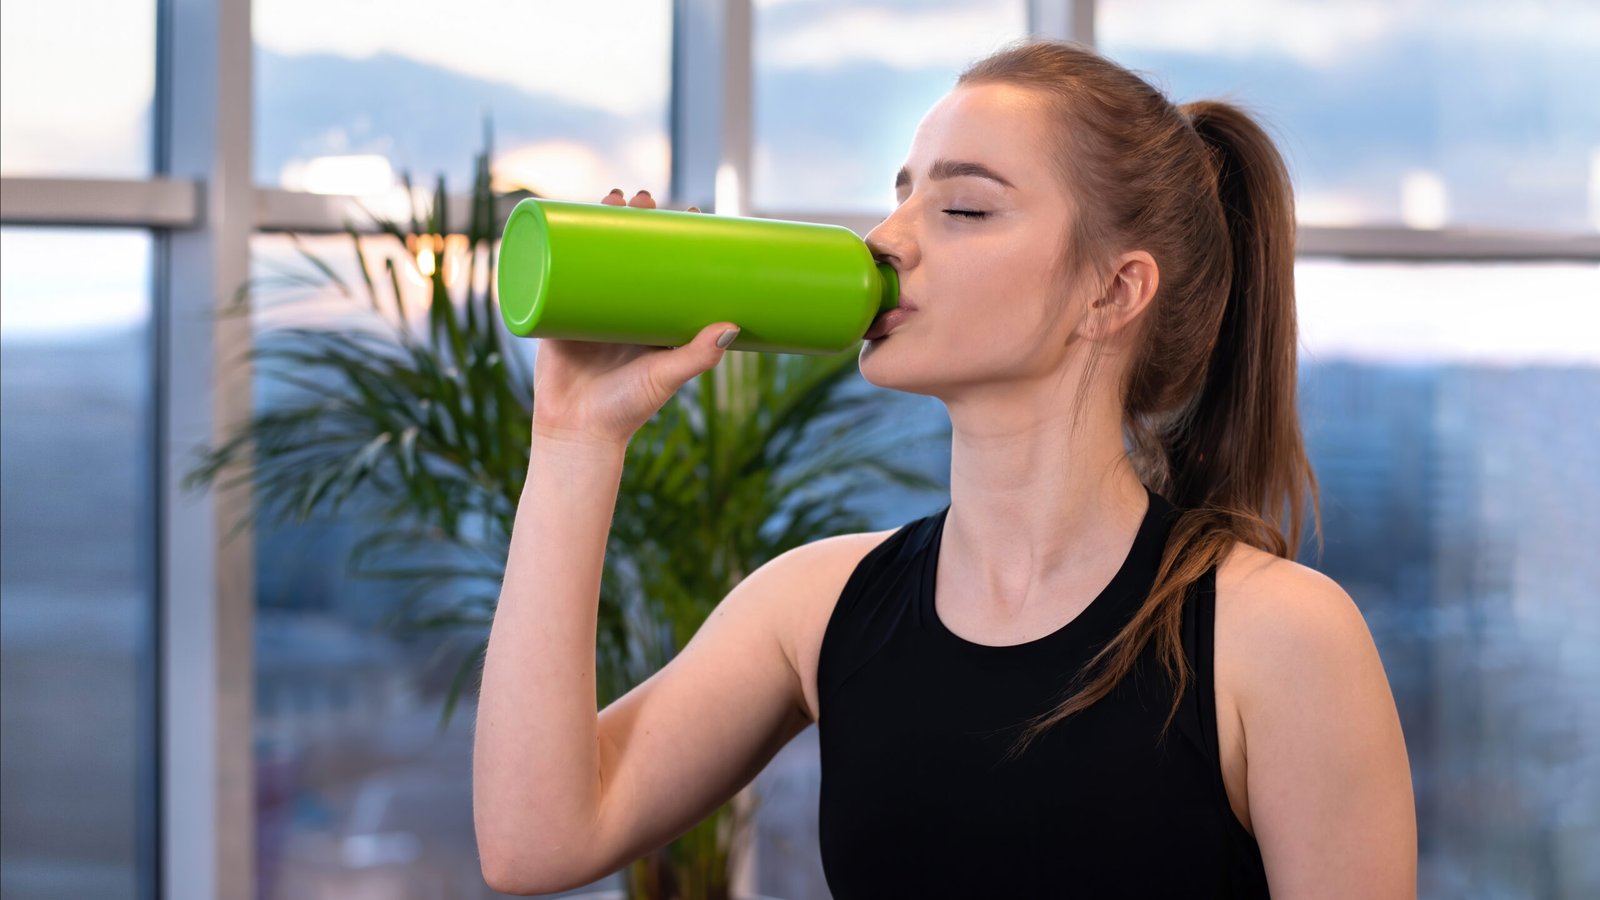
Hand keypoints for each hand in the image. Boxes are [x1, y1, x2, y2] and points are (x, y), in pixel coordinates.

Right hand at [529, 188, 733, 449]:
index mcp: (653, 318)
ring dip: (601, 220)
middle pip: (631, 249)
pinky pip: (555, 272)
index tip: (692, 209)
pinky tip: (560, 216)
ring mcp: (590, 307)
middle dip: (638, 218)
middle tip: (646, 198)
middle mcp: (624, 308)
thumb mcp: (666, 377)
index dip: (678, 236)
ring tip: (613, 197)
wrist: (576, 434)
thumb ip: (697, 356)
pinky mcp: (557, 312)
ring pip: (596, 253)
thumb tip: (731, 325)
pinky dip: (557, 243)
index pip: (670, 265)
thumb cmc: (627, 411)